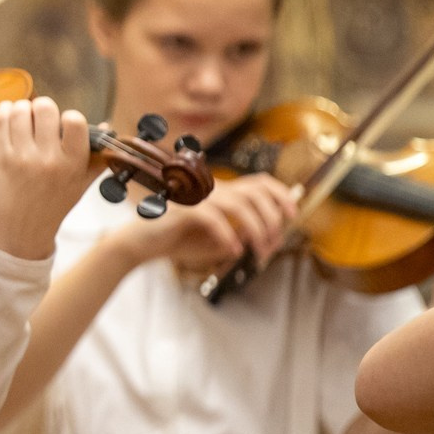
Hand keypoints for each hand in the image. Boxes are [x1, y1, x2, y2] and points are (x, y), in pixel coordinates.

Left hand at [0, 97, 93, 260]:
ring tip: (21, 117)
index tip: (61, 124)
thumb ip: (95, 158)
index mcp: (74, 164)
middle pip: (45, 108)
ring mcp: (24, 158)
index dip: (67, 117)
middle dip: (40, 108)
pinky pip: (1, 121)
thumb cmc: (50, 209)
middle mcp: (51, 159)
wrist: (18, 238)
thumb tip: (108, 128)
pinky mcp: (2, 159)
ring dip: (20, 109)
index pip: (76, 121)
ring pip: (21, 111)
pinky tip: (7, 114)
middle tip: (37, 117)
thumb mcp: (80, 186)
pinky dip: (4, 111)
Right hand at [111, 171, 297, 277]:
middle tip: (274, 243)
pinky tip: (233, 251)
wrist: (140, 244)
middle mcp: (210, 188)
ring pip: (239, 205)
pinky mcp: (182, 209)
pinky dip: (228, 236)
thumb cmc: (177, 240)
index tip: (293, 214)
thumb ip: (241, 234)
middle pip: (255, 191)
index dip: (281, 194)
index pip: (258, 181)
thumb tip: (270, 238)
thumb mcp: (217, 238)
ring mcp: (196, 196)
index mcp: (219, 190)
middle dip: (273, 217)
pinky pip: (214, 219)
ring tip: (258, 252)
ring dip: (256, 230)